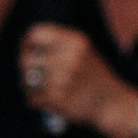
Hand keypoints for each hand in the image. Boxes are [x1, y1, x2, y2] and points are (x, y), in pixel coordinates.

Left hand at [19, 23, 133, 131]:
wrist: (113, 103)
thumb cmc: (94, 77)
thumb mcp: (84, 52)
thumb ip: (59, 45)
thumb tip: (26, 44)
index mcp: (76, 42)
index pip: (36, 34)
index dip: (27, 43)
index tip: (27, 51)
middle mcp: (69, 57)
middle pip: (27, 58)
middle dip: (24, 68)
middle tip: (29, 75)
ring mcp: (63, 78)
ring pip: (27, 80)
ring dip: (28, 86)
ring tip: (36, 89)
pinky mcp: (58, 98)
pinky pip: (32, 97)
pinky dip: (33, 100)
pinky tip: (42, 101)